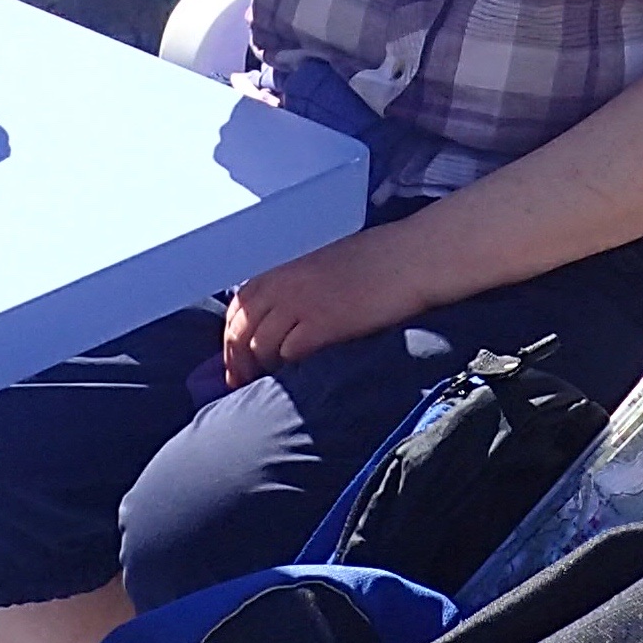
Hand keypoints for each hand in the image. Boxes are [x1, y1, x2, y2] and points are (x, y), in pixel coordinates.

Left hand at [222, 229, 426, 387]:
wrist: (411, 258)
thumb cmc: (377, 259)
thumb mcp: (322, 263)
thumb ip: (295, 284)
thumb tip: (277, 318)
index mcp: (283, 267)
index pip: (238, 307)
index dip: (231, 339)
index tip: (234, 363)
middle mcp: (284, 283)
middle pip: (241, 330)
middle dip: (238, 362)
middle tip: (243, 383)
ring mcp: (301, 303)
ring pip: (260, 345)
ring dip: (264, 367)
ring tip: (275, 381)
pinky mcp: (323, 323)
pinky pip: (289, 353)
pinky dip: (289, 366)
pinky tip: (300, 373)